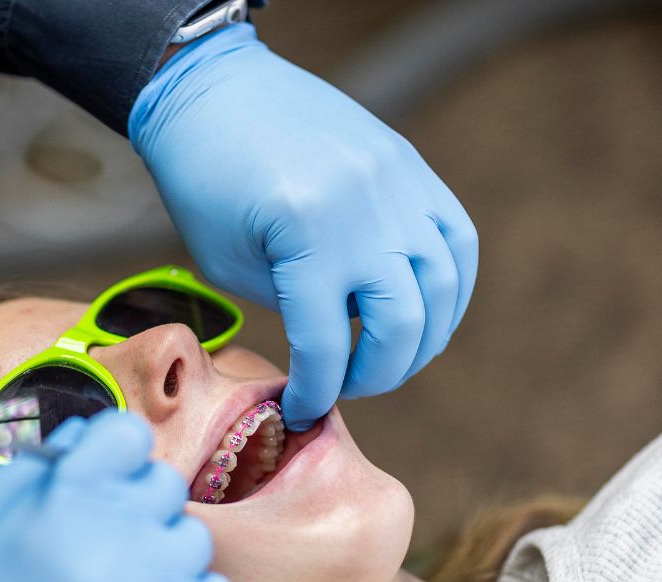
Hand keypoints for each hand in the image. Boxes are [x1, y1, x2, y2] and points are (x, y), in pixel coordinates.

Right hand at [0, 411, 235, 581]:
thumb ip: (18, 481)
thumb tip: (70, 443)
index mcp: (56, 503)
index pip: (126, 435)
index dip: (115, 452)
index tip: (107, 475)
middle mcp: (113, 538)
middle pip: (163, 486)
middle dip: (135, 507)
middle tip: (102, 548)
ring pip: (191, 541)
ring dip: (161, 556)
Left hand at [130, 23, 478, 430]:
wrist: (214, 92)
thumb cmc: (204, 182)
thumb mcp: (229, 262)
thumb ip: (288, 311)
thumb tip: (331, 358)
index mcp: (306, 237)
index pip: (327, 346)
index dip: (316, 392)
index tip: (303, 410)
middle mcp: (366, 211)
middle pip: (402, 325)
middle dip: (377, 375)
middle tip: (347, 386)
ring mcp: (399, 185)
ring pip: (442, 287)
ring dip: (421, 339)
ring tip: (387, 358)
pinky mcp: (412, 169)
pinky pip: (457, 241)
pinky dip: (449, 290)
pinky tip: (424, 314)